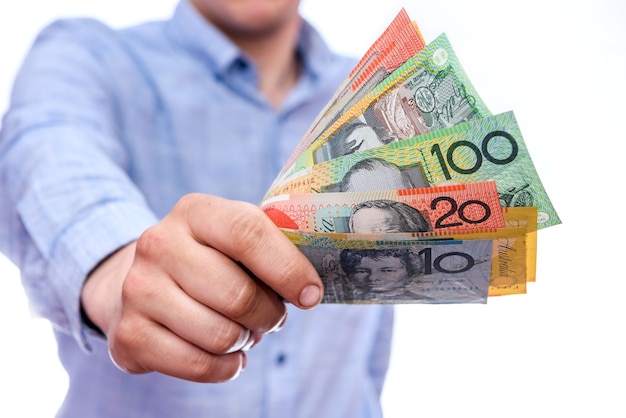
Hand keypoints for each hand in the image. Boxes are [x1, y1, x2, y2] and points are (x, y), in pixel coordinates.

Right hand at [81, 193, 322, 381]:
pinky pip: (198, 365)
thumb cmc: (209, 261)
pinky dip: (225, 368)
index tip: (310, 295)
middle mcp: (159, 244)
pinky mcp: (129, 333)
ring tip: (243, 331)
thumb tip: (310, 288)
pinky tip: (228, 356)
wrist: (142, 282)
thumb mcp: (234, 239)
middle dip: (269, 315)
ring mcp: (138, 289)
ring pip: (221, 335)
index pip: (248, 234)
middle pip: (238, 295)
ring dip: (246, 342)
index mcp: (194, 211)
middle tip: (271, 317)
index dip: (288, 269)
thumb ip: (271, 248)